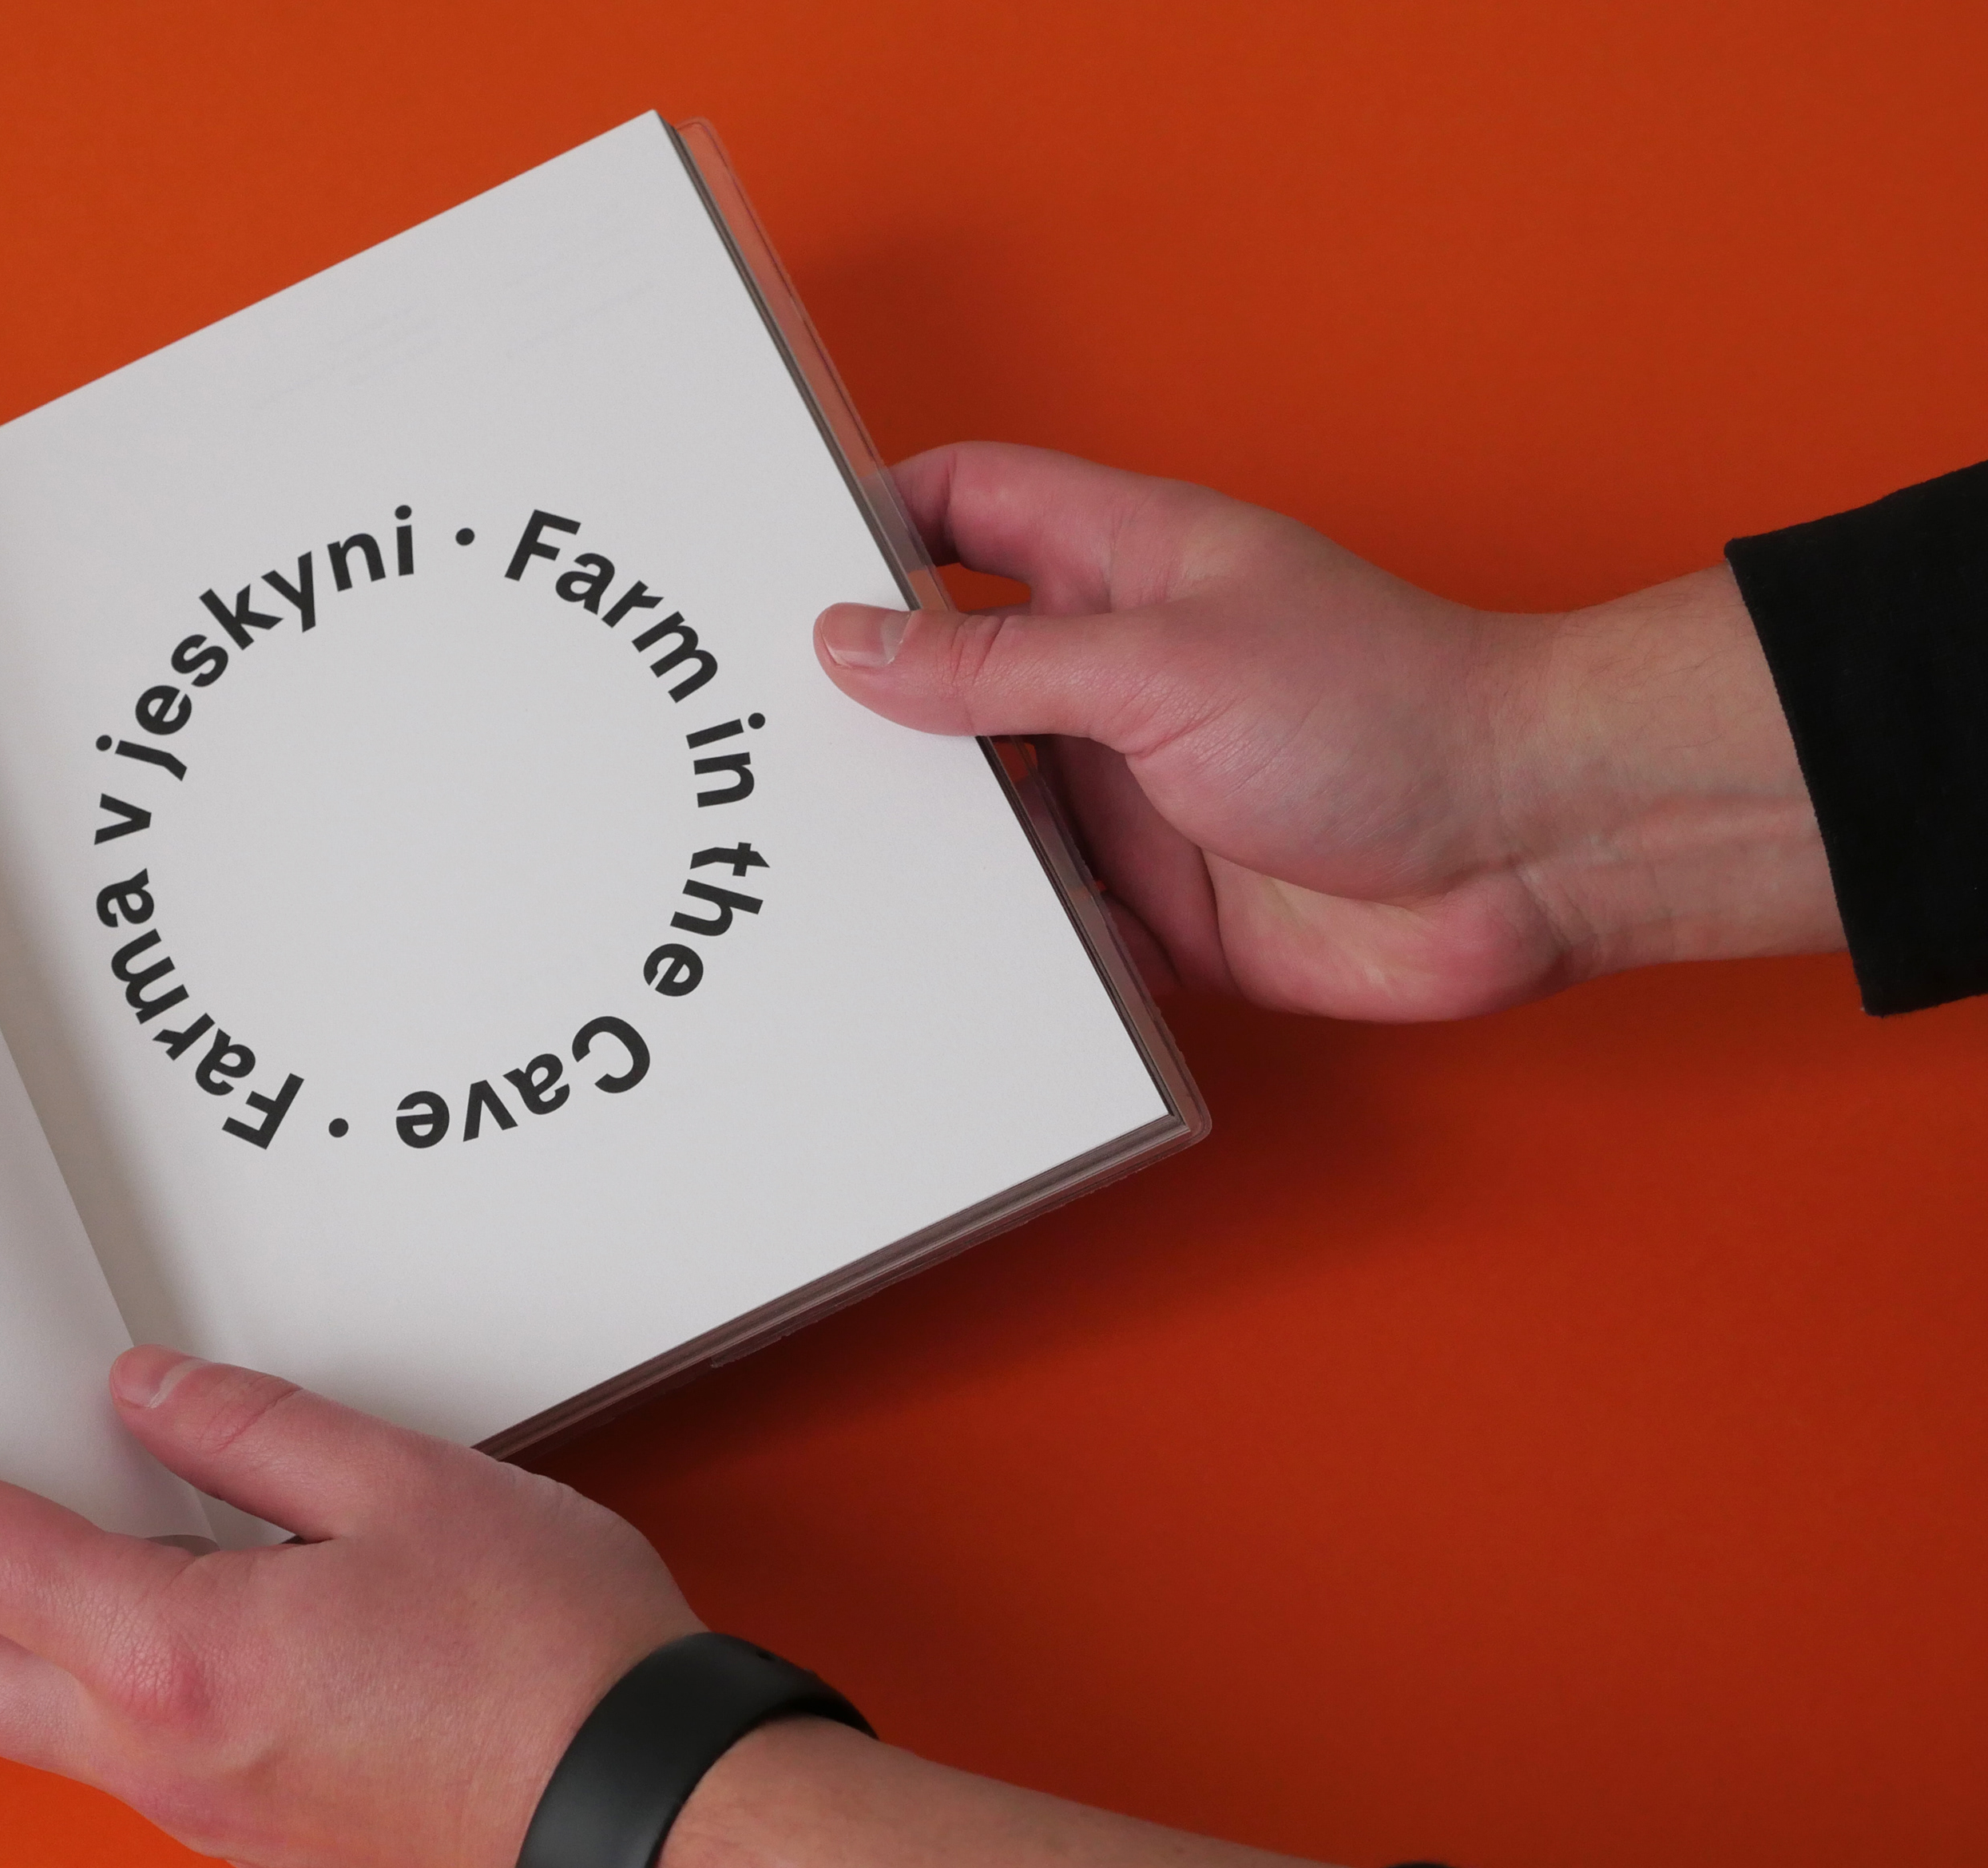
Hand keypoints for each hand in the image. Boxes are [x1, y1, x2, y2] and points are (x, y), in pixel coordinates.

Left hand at [0, 1347, 698, 1867]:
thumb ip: (253, 1430)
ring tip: (127, 1534)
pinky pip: (140, 1749)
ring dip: (36, 1630)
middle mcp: (164, 1756)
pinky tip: (223, 1611)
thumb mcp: (409, 1485)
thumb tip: (150, 1399)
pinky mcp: (260, 1836)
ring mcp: (206, 1813)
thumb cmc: (553, 1666)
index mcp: (175, 1655)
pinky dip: (131, 1674)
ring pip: (45, 1716)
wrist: (644, 1817)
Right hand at [817, 443, 1840, 1019]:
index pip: (965, 506)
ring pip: (981, 802)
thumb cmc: (1386, 713)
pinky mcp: (1151, 898)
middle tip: (748, 734)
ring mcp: (1129, 785)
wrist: (1531, 853)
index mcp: (1120, 566)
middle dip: (861, 698)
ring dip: (918, 832)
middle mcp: (1113, 671)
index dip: (871, 519)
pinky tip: (918, 950)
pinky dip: (989, 935)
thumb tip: (847, 646)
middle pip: (948, 665)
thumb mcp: (1157, 667)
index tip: (771, 562)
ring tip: (806, 856)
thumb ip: (993, 667)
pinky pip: (1039, 916)